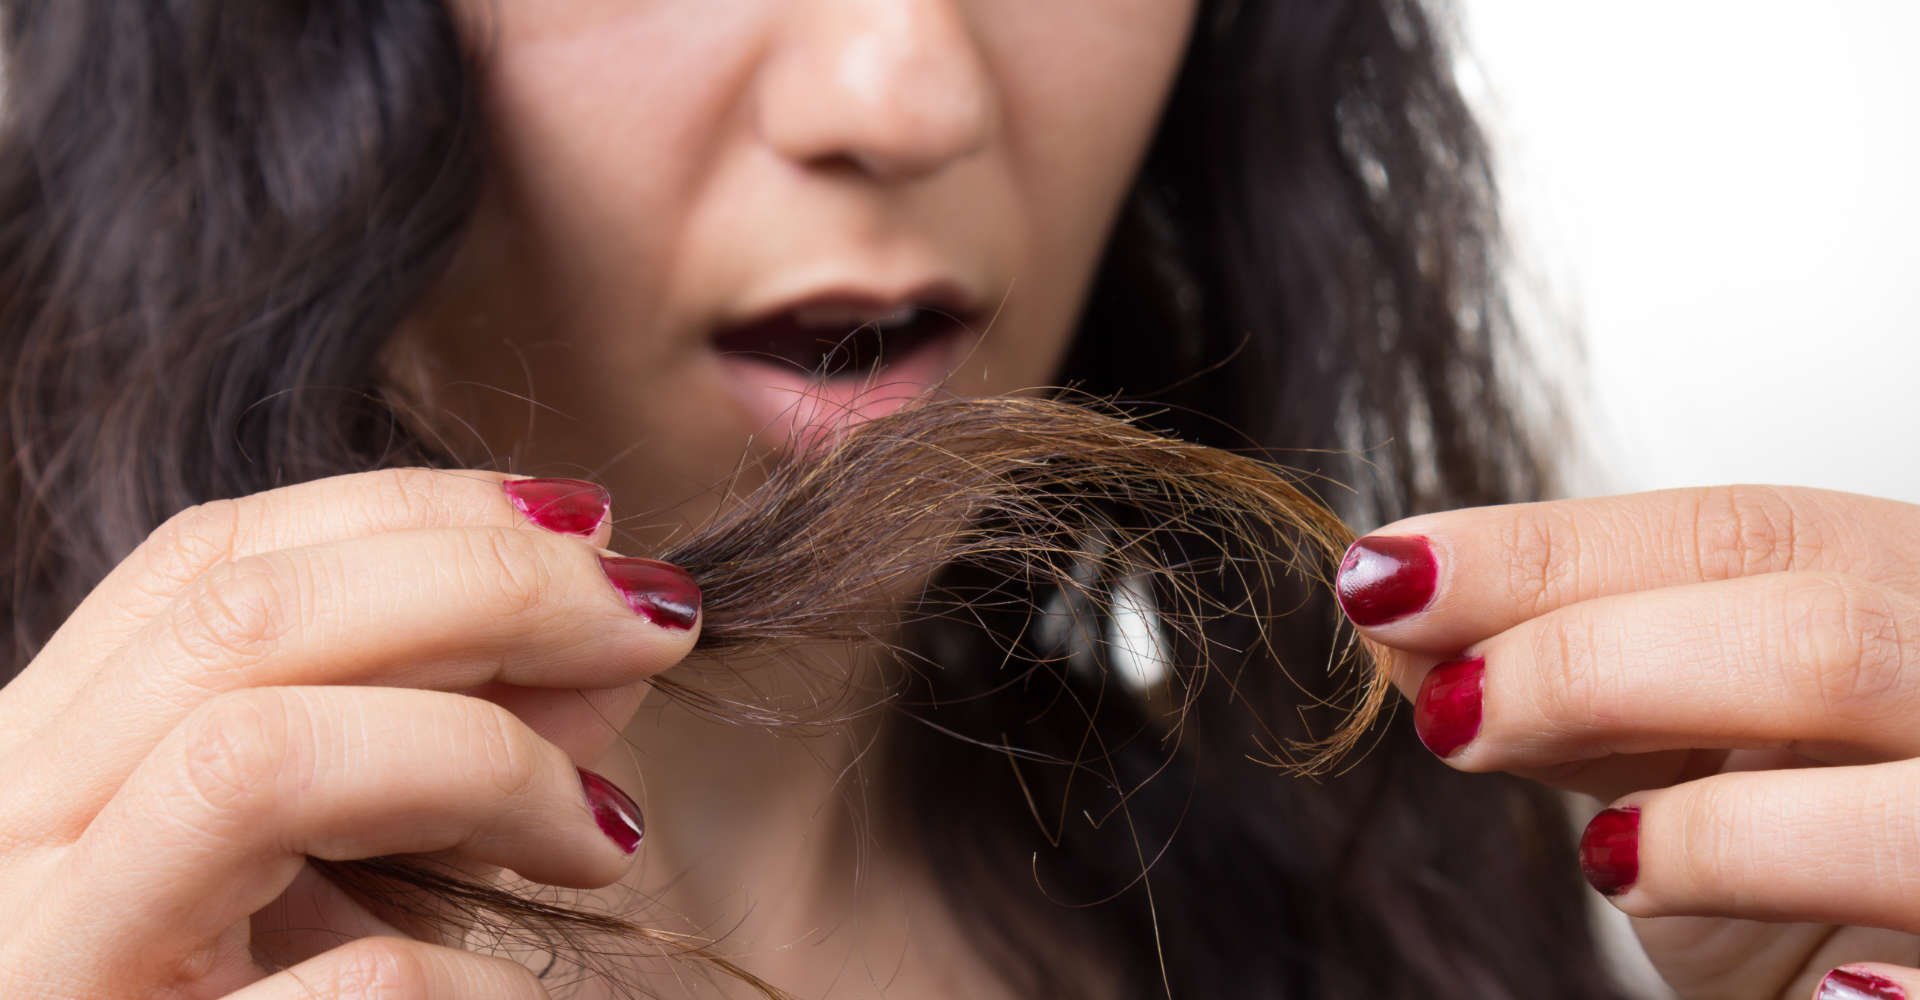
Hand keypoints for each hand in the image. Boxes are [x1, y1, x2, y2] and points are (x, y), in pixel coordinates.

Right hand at [0, 469, 698, 997]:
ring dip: (486, 761)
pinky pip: (356, 989)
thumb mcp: (358, 860)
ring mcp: (38, 970)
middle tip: (660, 614)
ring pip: (259, 759)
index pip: (209, 560)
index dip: (416, 511)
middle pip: (240, 619)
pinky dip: (480, 979)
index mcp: (43, 763)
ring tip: (603, 829)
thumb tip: (611, 626)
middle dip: (491, 584)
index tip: (594, 526)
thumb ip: (466, 734)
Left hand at [1339, 485, 1919, 999]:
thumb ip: (1568, 687)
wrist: (1884, 975)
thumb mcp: (1679, 753)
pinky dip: (1865, 995)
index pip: (1744, 534)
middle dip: (1597, 665)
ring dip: (1716, 836)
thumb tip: (1392, 610)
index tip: (1383, 575)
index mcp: (1911, 592)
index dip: (1548, 549)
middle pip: (1819, 634)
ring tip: (1611, 861)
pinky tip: (1814, 995)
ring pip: (1900, 812)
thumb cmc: (1798, 856)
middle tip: (1453, 716)